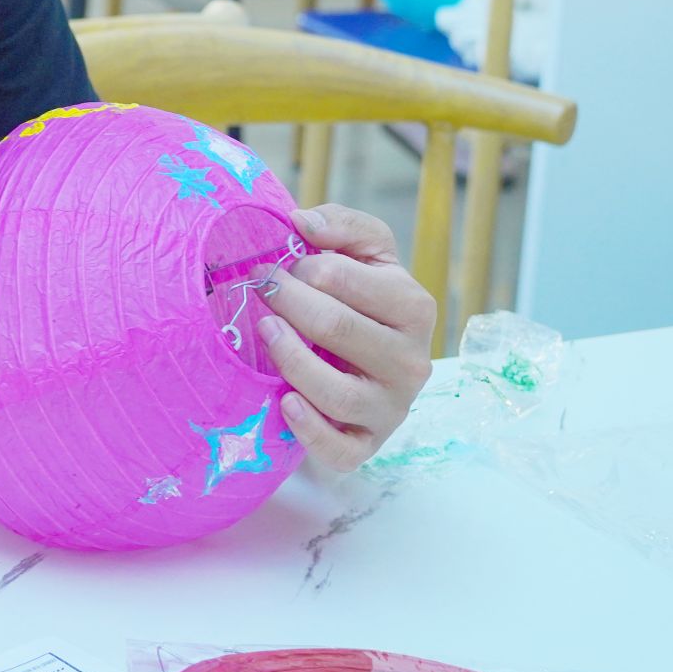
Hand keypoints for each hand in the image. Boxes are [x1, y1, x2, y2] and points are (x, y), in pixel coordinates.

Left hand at [258, 204, 435, 470]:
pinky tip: (283, 402)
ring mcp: (391, 408)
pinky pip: (340, 450)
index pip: (344, 280)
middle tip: (258, 290)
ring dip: (291, 361)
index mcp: (414, 307)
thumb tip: (302, 221)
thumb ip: (343, 226)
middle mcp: (411, 362)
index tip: (277, 266)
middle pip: (337, 329)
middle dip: (287, 304)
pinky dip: (309, 430)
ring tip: (265, 333)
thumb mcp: (365, 254)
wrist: (370, 364)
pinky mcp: (368, 445)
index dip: (301, 268)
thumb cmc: (362, 301)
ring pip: (337, 393)